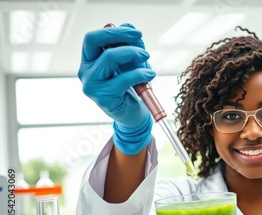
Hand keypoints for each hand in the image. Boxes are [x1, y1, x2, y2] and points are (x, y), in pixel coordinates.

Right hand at [78, 23, 155, 154]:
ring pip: (109, 58)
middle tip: (141, 42)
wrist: (131, 115)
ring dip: (133, 53)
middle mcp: (86, 72)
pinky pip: (123, 79)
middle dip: (121, 37)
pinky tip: (150, 74)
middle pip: (97, 43)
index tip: (135, 33)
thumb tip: (129, 26)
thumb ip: (128, 47)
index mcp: (89, 61)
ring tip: (146, 58)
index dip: (114, 32)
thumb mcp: (129, 65)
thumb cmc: (130, 88)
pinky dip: (140, 73)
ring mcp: (92, 85)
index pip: (93, 38)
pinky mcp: (103, 97)